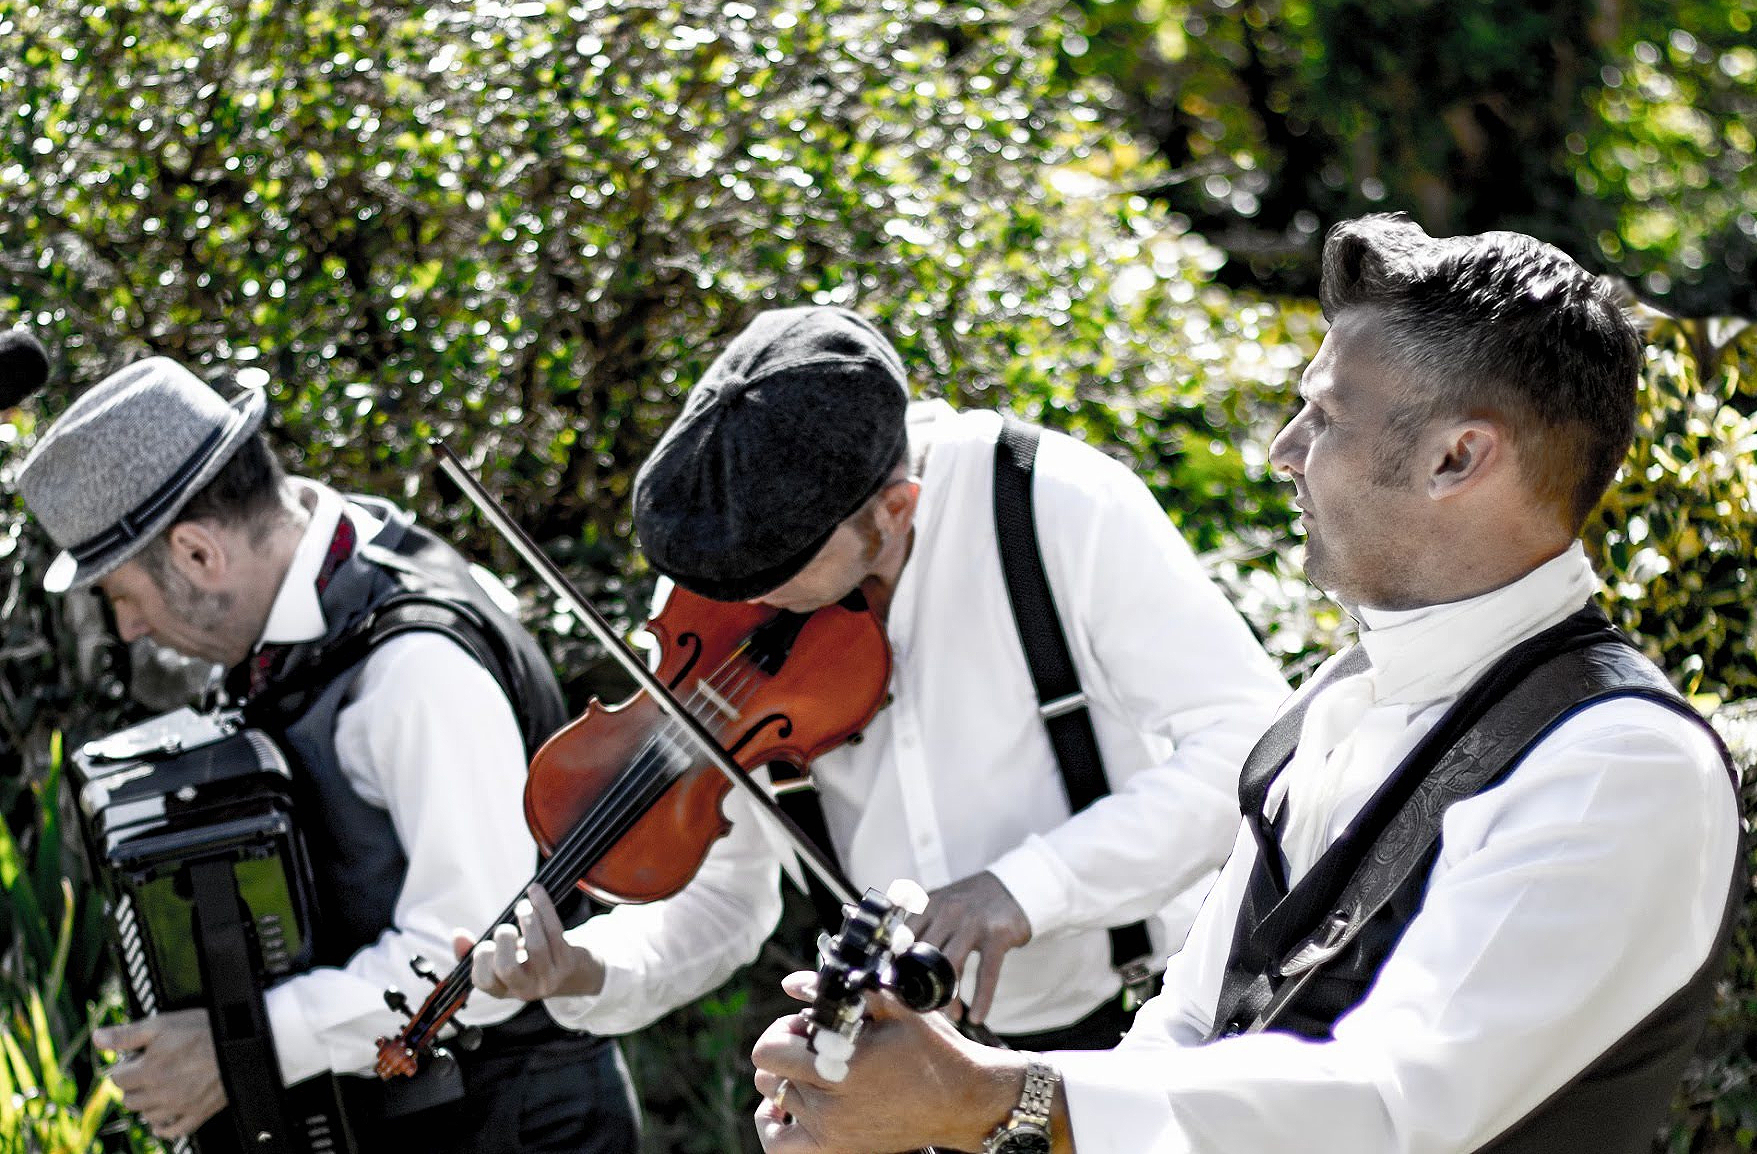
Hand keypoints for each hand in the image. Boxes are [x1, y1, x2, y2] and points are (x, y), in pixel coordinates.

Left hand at [94, 1008, 226, 1138]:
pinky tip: (165, 1114)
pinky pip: (170, 1131)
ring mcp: (178, 1107)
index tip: (136, 1058)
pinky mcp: (196, 1115)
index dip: (125, 1065)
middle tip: (149, 1069)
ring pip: (146, 1115)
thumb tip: (98, 1039)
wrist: (243, 1043)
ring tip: (160, 1086)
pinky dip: (163, 1126)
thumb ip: (127, 1035)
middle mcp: (159, 1094)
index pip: (117, 1078)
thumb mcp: (163, 1024)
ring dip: (147, 1103)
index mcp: (148, 1071)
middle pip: (129, 1099)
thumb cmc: (205, 1031)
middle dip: (133, 1084)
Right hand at [456, 883, 605, 999]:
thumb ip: (478, 953)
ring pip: (536, 947)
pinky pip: (555, 931)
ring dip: (527, 919)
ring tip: (523, 906)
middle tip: (505, 928)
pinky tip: (535, 891)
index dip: (479, 960)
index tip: (485, 944)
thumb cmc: (532, 962)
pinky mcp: (568, 960)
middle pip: (508, 968)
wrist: (578, 973)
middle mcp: (527, 988)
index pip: (484, 982)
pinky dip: (543, 906)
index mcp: (506, 990)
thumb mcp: (505, 961)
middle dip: (503, 941)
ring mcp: (550, 976)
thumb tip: (458, 935)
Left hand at [750, 972, 1024, 1153]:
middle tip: (812, 1043)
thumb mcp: (896, 1006)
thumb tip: (793, 984)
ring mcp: (833, 1132)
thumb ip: (841, 991)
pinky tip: (784, 1108)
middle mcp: (831, 1104)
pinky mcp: (839, 1150)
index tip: (809, 1025)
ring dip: (785, 1080)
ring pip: (774, 1102)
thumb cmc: (933, 1048)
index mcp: (842, 1064)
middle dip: (786, 1049)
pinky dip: (774, 1125)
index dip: (785, 1029)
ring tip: (810, 1069)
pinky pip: (780, 1146)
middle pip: (769, 1073)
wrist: (964, 1100)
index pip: (771, 1049)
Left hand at [912, 870, 1032, 1023]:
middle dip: (923, 987)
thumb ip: (923, 925)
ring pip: (952, 967)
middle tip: (924, 1007)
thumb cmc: (973, 902)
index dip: (899, 967)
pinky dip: (981, 999)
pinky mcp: (997, 935)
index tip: (897, 989)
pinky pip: (986, 973)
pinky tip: (977, 1016)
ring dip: (950, 997)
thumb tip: (898, 958)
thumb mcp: (943, 903)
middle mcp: (948, 912)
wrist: (1014, 886)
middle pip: (926, 957)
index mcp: (931, 906)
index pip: (906, 939)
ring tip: (952, 1014)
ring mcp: (973, 923)